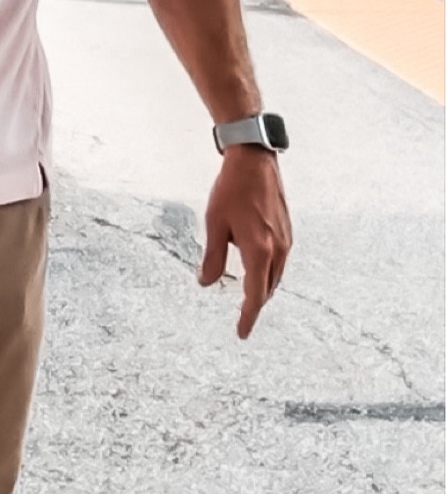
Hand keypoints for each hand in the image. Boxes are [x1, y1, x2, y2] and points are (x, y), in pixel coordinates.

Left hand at [199, 146, 290, 338]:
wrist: (254, 161)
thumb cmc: (232, 189)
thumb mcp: (214, 224)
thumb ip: (212, 257)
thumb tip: (205, 283)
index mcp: (259, 251)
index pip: (254, 296)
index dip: (247, 317)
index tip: (241, 332)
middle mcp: (278, 249)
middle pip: (267, 289)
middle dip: (255, 303)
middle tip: (242, 315)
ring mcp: (286, 240)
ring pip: (275, 277)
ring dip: (262, 288)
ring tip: (248, 295)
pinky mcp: (288, 231)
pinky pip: (279, 262)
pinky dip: (268, 272)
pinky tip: (257, 268)